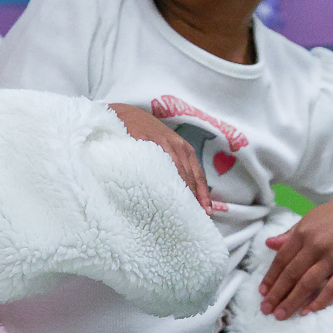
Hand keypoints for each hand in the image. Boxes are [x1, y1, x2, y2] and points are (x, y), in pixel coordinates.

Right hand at [108, 104, 226, 216]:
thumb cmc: (146, 133)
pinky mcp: (144, 142)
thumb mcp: (165, 146)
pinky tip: (159, 192)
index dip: (202, 194)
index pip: (198, 175)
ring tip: (179, 212)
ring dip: (178, 192)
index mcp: (184, 148)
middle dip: (192, 198)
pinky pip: (155, 164)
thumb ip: (175, 164)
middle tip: (193, 218)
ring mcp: (160, 144)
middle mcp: (176, 146)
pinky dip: (159, 179)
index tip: (207, 212)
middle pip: (188, 177)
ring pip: (175, 172)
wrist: (125, 114)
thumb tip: (184, 192)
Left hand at [260, 190, 332, 319]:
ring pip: (308, 284)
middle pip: (292, 274)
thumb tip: (269, 244)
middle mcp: (316, 247)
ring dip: (293, 301)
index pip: (282, 260)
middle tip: (266, 309)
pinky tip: (307, 311)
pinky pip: (332, 289)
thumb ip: (289, 235)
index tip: (262, 292)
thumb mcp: (308, 219)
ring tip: (281, 315)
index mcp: (303, 234)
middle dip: (277, 294)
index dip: (270, 277)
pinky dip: (319, 301)